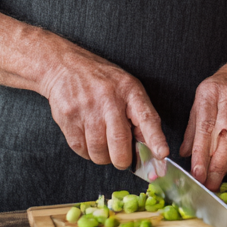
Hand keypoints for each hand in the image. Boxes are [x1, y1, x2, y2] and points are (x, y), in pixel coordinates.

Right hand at [40, 50, 168, 168]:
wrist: (64, 66)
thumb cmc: (101, 80)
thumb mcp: (126, 87)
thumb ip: (139, 114)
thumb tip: (149, 147)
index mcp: (129, 90)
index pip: (146, 117)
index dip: (155, 139)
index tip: (162, 154)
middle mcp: (108, 99)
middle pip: (119, 142)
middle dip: (123, 159)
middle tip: (122, 159)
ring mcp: (87, 109)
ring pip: (98, 151)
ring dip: (103, 157)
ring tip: (103, 143)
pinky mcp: (68, 118)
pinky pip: (81, 150)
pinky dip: (87, 152)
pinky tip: (88, 138)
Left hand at [180, 65, 226, 190]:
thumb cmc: (222, 88)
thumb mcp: (200, 100)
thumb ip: (192, 128)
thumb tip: (186, 153)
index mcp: (211, 94)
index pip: (205, 128)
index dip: (201, 154)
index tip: (197, 174)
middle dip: (217, 166)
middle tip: (209, 184)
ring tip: (218, 177)